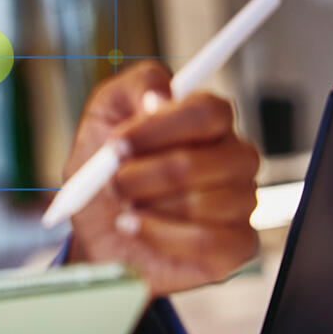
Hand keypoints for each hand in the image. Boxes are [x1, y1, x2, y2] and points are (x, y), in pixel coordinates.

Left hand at [61, 61, 259, 299]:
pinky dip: (159, 235)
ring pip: (199, 203)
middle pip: (198, 162)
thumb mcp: (104, 112)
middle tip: (113, 183)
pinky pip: (207, 241)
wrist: (93, 224)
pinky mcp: (236, 246)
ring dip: (146, 206)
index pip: (208, 112)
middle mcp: (234, 158)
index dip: (159, 127)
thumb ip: (134, 87)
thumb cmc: (103, 165)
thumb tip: (161, 94)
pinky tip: (134, 227)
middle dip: (140, 176)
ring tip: (125, 206)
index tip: (116, 144)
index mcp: (208, 120)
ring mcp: (240, 203)